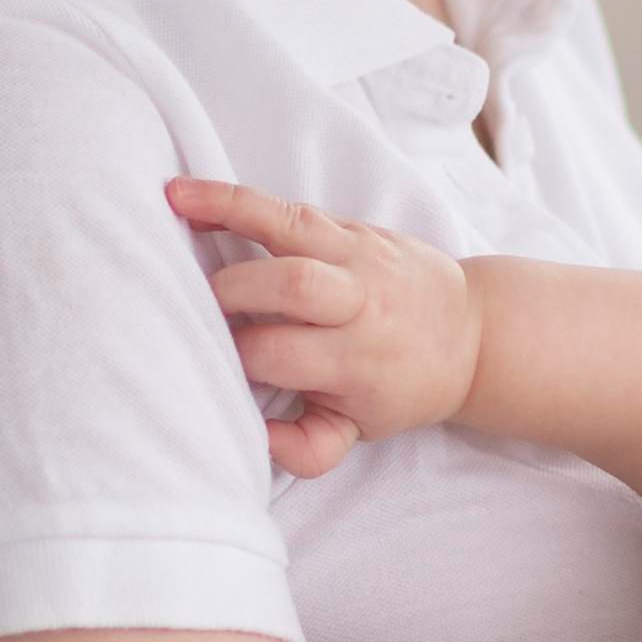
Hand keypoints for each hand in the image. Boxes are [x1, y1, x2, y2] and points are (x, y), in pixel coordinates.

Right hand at [166, 178, 476, 475]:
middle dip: (230, 294)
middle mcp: (362, 304)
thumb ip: (309, 448)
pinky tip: (187, 193)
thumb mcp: (362, 430)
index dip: (236, 357)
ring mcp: (360, 260)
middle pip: (291, 287)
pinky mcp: (353, 230)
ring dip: (227, 218)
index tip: (207, 361)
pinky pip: (292, 209)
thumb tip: (255, 442)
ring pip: (294, 234)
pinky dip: (237, 198)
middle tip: (193, 309)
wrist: (473, 333)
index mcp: (360, 360)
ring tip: (168, 210)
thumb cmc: (402, 386)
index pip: (280, 354)